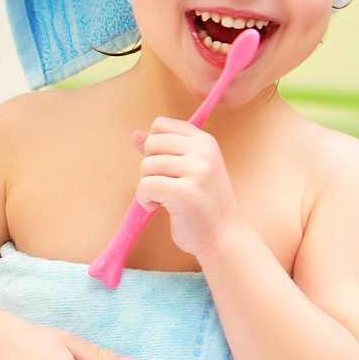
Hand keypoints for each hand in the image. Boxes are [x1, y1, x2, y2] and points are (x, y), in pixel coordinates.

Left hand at [132, 118, 243, 257]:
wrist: (223, 236)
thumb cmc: (204, 204)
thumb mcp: (190, 169)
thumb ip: (164, 150)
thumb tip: (135, 134)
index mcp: (205, 141)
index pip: (161, 124)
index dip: (155, 146)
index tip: (166, 166)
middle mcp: (203, 151)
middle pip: (152, 143)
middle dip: (150, 167)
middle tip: (165, 185)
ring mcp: (196, 171)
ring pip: (146, 165)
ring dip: (147, 186)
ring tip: (164, 198)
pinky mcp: (184, 192)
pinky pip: (145, 186)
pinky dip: (145, 199)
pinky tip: (158, 207)